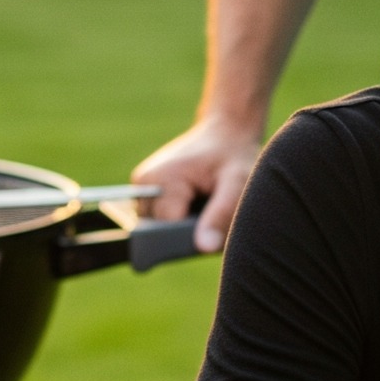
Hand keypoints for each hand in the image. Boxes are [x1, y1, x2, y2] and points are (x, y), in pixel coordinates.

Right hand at [134, 112, 263, 254]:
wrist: (225, 132)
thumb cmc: (234, 155)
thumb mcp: (237, 182)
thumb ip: (221, 215)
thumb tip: (203, 248)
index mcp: (162, 179)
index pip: (166, 231)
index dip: (193, 237)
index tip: (213, 226)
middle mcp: (144, 182)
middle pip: (159, 231)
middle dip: (187, 231)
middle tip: (213, 208)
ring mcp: (141, 186)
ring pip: (157, 227)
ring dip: (181, 225)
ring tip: (204, 202)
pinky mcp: (145, 190)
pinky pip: (159, 218)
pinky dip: (178, 217)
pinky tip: (196, 202)